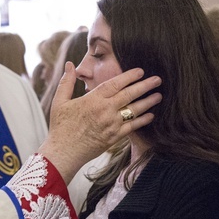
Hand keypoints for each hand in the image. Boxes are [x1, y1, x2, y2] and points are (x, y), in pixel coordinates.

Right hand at [38, 62, 161, 183]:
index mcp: (92, 100)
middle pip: (129, 95)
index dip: (129, 76)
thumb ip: (67, 82)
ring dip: (148, 102)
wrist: (63, 153)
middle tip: (157, 79)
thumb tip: (69, 64)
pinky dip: (142, 121)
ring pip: (134, 111)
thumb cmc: (60, 127)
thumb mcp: (60, 102)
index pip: (115, 84)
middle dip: (145, 86)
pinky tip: (151, 115)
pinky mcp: (114, 138)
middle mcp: (104, 111)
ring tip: (159, 95)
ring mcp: (111, 125)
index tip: (140, 71)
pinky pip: (132, 127)